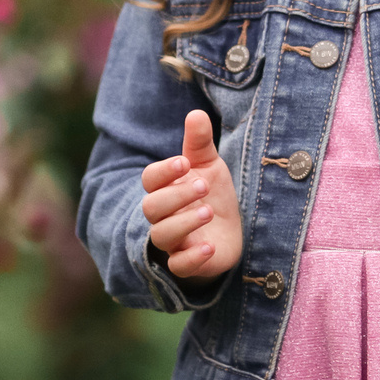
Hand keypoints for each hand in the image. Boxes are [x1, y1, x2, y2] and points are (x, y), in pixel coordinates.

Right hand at [139, 109, 241, 279]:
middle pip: (151, 207)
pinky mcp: (187, 264)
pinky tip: (211, 247)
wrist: (229, 232)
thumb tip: (196, 113)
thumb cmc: (212, 195)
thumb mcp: (209, 166)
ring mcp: (174, 241)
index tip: (184, 162)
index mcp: (165, 188)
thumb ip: (200, 143)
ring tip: (208, 211)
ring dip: (183, 223)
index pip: (150, 179)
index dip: (163, 171)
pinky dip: (192, 258)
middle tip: (204, 185)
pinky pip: (179, 266)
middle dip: (175, 196)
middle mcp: (164, 215)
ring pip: (161, 236)